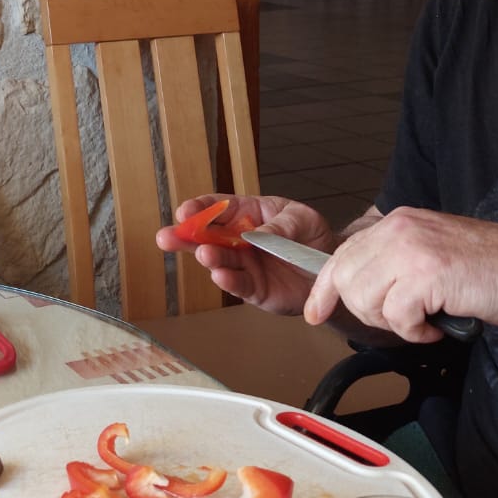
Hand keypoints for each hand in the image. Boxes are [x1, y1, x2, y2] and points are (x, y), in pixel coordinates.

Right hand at [156, 196, 336, 315]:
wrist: (331, 268)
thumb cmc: (312, 235)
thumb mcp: (301, 218)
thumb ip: (279, 224)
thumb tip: (255, 234)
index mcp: (245, 214)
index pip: (216, 208)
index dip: (198, 209)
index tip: (185, 212)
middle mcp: (237, 240)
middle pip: (205, 237)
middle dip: (184, 237)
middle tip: (166, 238)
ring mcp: (243, 265)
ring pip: (218, 262)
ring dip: (209, 258)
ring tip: (205, 255)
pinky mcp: (253, 289)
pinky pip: (239, 285)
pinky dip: (229, 281)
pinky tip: (220, 275)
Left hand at [305, 207, 497, 341]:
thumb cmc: (496, 270)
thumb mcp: (434, 254)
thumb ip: (397, 263)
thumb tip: (365, 289)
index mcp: (398, 222)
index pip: (342, 255)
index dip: (324, 288)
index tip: (317, 311)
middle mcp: (399, 229)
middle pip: (346, 280)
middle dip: (367, 312)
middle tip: (403, 319)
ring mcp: (412, 249)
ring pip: (364, 298)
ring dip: (391, 322)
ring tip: (423, 320)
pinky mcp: (428, 274)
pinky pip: (396, 316)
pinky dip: (414, 331)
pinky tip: (437, 325)